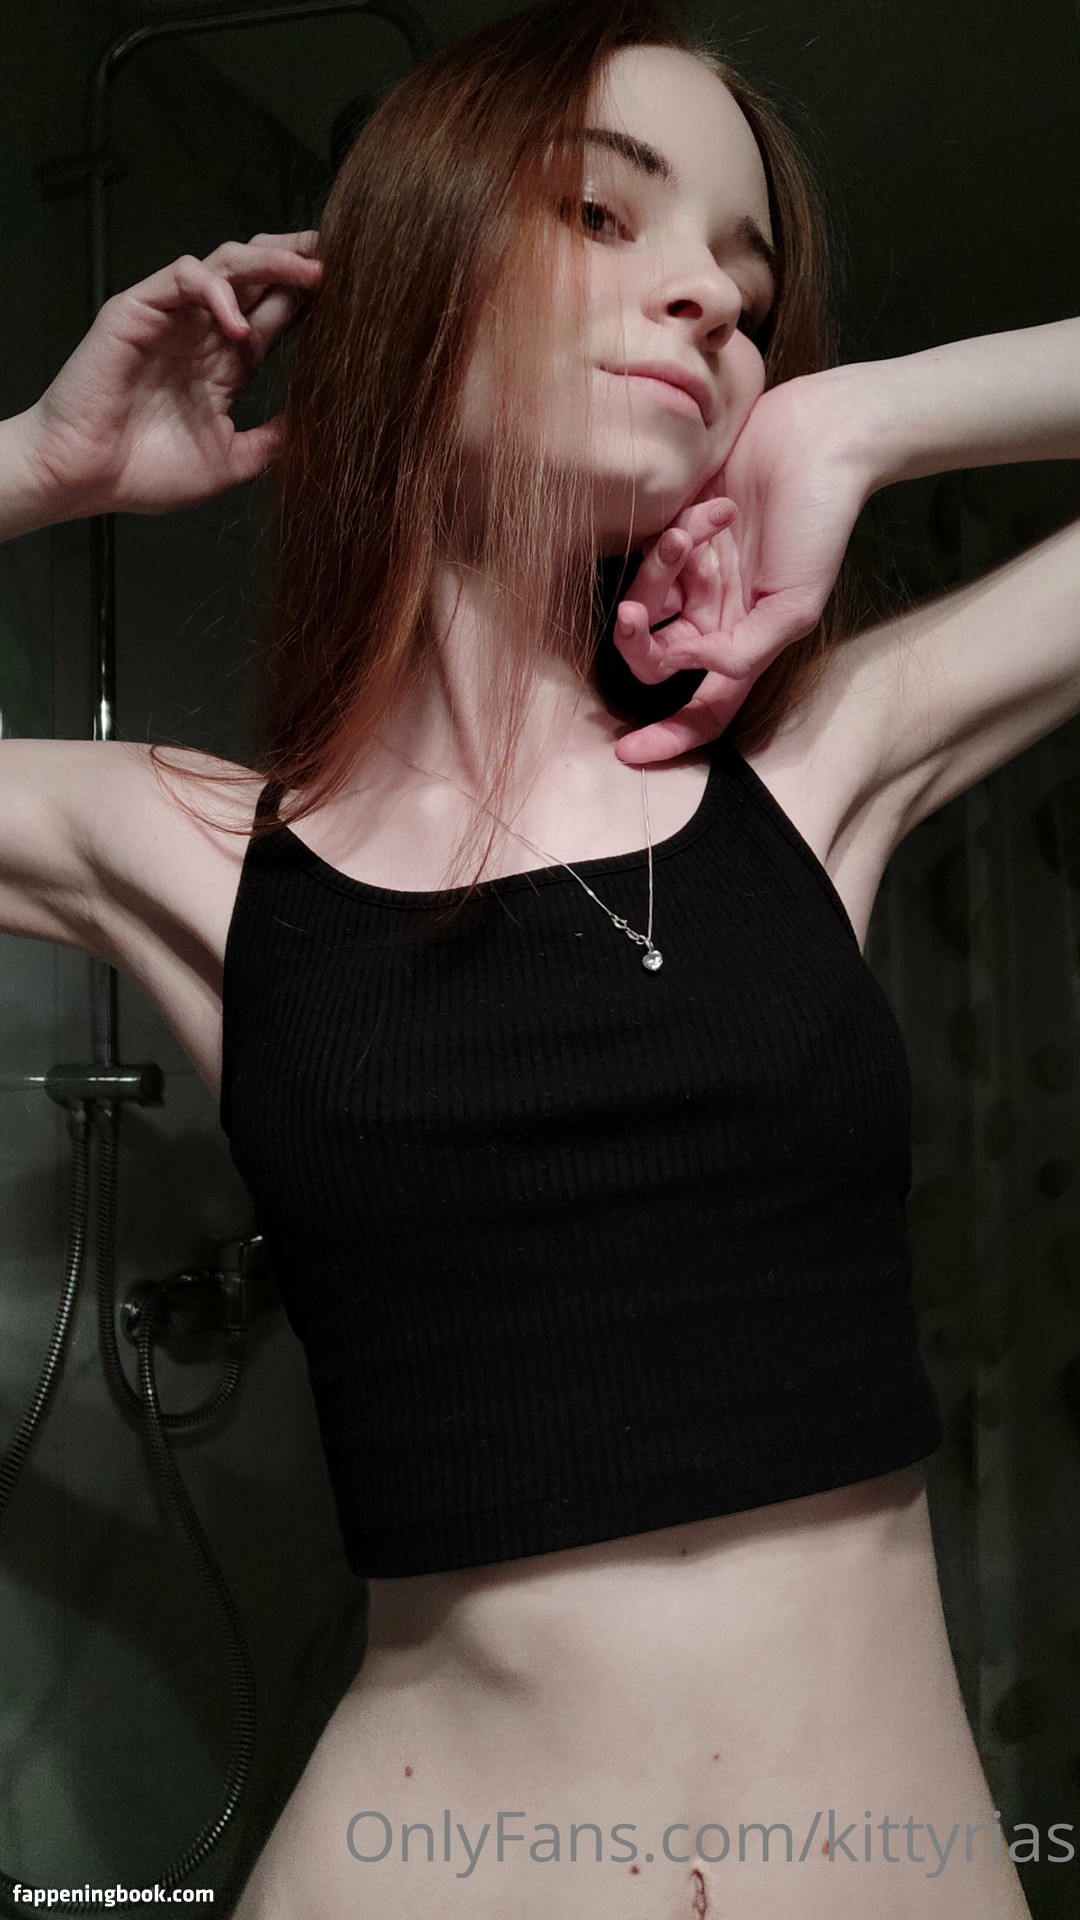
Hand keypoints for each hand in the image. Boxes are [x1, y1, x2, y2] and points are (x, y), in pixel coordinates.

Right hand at [19, 232, 323, 518]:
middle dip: (299, 260)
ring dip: (271, 261)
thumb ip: (274, 440)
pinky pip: (183, 276)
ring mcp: (173, 317)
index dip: (312, 302)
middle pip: (259, 277)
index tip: (359, 295)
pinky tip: (236, 323)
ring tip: (311, 270)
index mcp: (226, 364)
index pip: (277, 316)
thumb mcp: (230, 463)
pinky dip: (215, 290)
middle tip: (342, 255)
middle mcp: (204, 332)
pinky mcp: (139, 309)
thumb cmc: (146, 474)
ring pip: (227, 263)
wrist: (85, 478)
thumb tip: (326, 425)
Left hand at [611, 371, 873, 764]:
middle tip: (630, 616)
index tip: (627, 752)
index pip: (702, 710)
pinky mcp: (676, 533)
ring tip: (690, 534)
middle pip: (655, 660)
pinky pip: (648, 555)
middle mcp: (715, 618)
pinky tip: (710, 509)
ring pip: (643, 606)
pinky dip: (673, 539)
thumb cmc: (819, 524)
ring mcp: (693, 577)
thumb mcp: (794, 603)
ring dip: (657, 575)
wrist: (816, 440)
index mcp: (745, 646)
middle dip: (637, 645)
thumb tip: (694, 669)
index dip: (668, 738)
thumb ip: (745, 650)